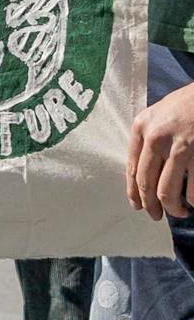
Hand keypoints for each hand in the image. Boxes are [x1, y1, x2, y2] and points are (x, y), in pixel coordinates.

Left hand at [128, 79, 193, 219]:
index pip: (131, 168)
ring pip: (167, 192)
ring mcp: (180, 147)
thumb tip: (145, 171)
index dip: (133, 192)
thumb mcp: (160, 114)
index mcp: (141, 127)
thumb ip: (150, 137)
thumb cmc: (188, 104)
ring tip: (180, 211)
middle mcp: (156, 137)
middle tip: (157, 216)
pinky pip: (193, 190)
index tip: (137, 206)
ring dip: (173, 208)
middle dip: (151, 206)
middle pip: (146, 183)